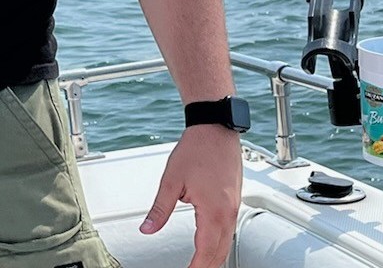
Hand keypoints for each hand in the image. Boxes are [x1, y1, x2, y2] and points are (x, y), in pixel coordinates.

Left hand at [138, 125, 241, 267]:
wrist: (215, 129)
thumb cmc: (197, 149)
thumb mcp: (171, 181)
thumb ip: (159, 209)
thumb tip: (147, 228)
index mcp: (213, 211)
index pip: (205, 252)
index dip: (196, 267)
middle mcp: (228, 213)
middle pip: (219, 253)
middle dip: (206, 267)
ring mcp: (234, 207)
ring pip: (227, 243)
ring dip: (214, 258)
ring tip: (200, 265)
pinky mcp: (235, 201)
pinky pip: (229, 230)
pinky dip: (220, 244)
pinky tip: (211, 244)